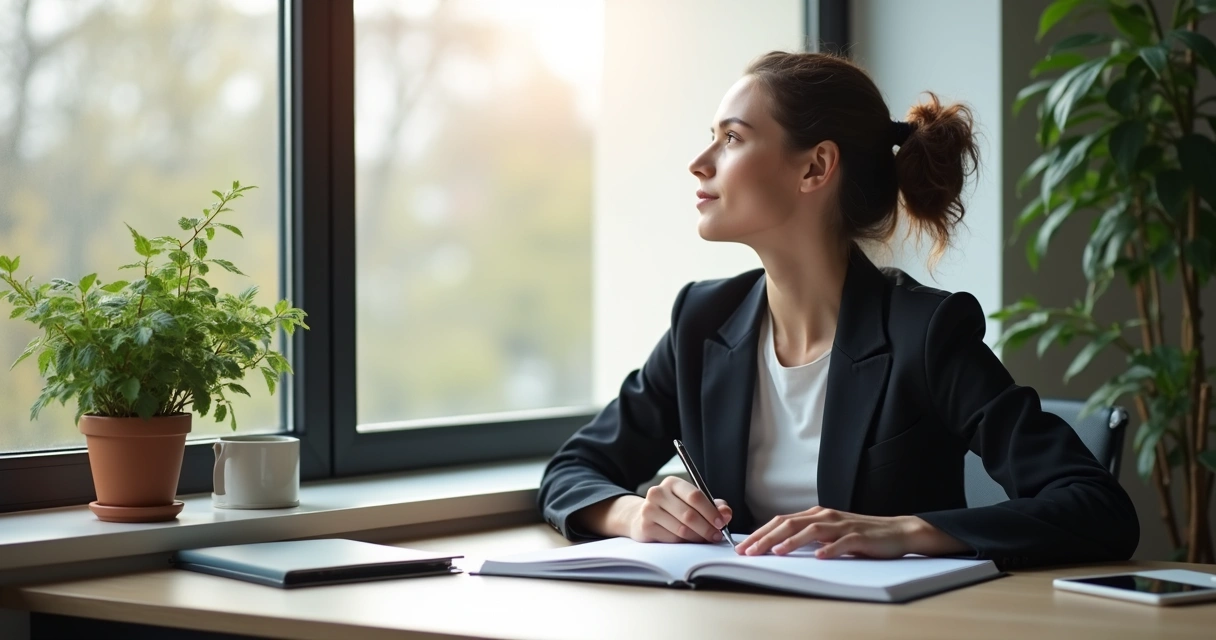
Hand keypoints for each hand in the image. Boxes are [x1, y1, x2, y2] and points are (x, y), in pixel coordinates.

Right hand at [612, 476, 732, 542]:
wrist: (643, 517)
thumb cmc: (674, 509)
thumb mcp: (692, 503)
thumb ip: (713, 506)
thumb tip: (726, 513)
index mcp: (672, 483)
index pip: (695, 496)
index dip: (710, 511)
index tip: (721, 523)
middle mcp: (658, 493)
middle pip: (689, 514)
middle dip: (707, 528)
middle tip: (716, 536)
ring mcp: (649, 509)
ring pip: (681, 529)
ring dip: (697, 537)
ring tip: (705, 539)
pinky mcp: (645, 526)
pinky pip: (671, 539)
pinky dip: (684, 543)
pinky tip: (688, 541)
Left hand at [734, 507, 967, 558]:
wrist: (897, 531)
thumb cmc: (860, 535)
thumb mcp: (829, 532)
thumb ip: (808, 535)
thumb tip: (778, 545)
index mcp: (816, 514)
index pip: (781, 521)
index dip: (761, 533)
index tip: (744, 547)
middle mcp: (825, 516)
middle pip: (790, 524)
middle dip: (766, 537)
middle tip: (749, 551)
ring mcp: (842, 525)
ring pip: (811, 530)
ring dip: (791, 542)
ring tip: (776, 552)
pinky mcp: (859, 537)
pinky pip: (841, 543)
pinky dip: (828, 549)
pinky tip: (818, 557)